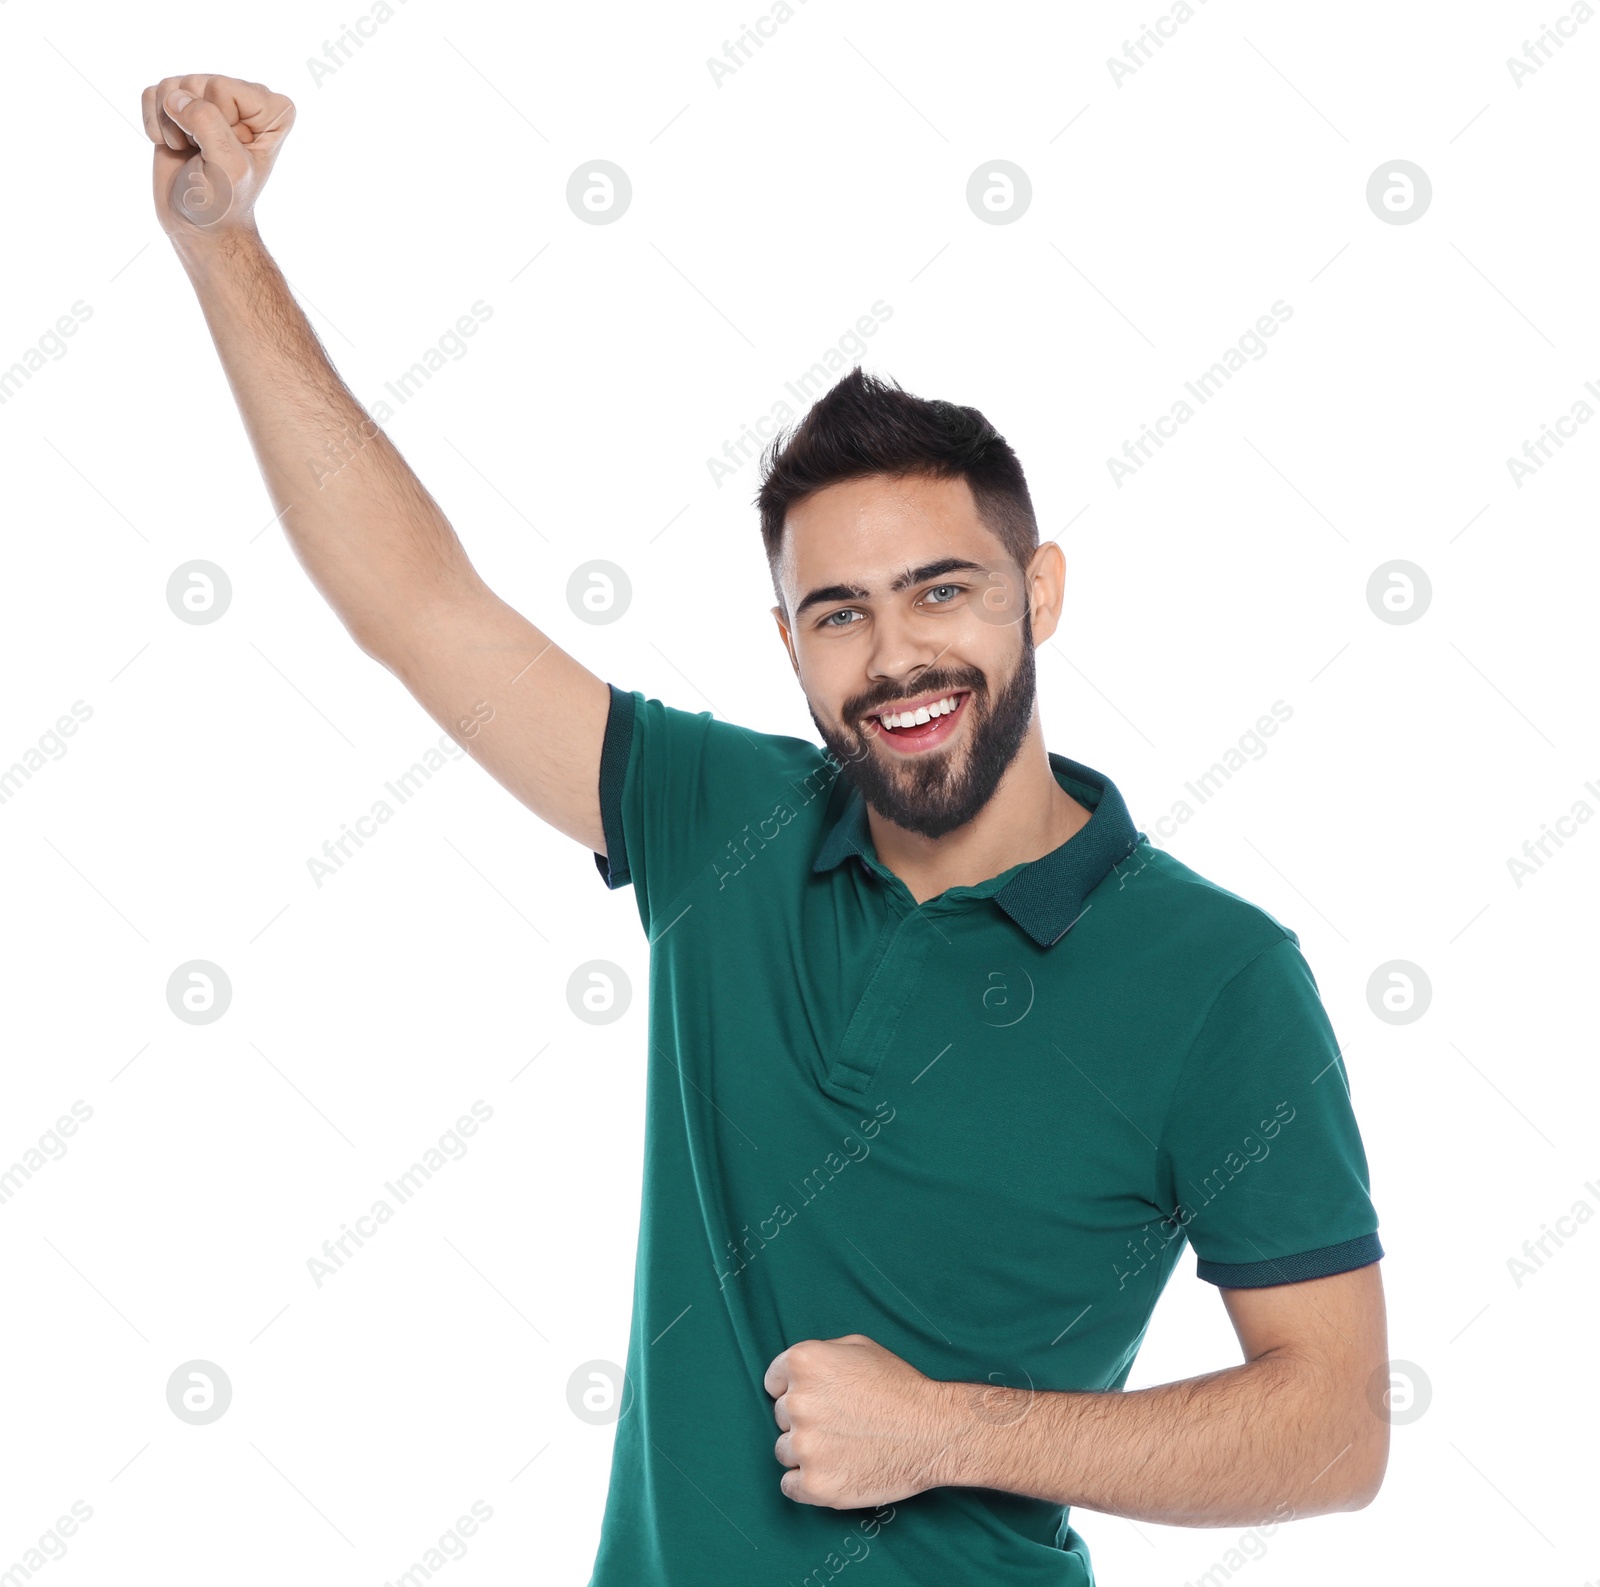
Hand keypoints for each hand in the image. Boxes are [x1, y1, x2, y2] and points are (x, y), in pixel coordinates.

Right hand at [140, 75, 295, 242]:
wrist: (199, 223)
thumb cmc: (223, 201)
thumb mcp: (226, 166)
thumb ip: (206, 122)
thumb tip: (173, 96)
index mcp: (273, 111)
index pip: (223, 87)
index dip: (217, 123)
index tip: (228, 154)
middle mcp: (245, 98)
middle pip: (197, 82)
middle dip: (192, 124)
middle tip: (206, 155)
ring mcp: (210, 97)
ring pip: (172, 86)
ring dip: (172, 126)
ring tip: (191, 152)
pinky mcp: (180, 104)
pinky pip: (151, 93)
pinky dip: (154, 123)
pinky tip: (173, 146)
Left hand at [764, 1333, 958, 1508]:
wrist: (933, 1431)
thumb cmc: (900, 1387)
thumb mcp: (858, 1348)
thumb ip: (820, 1357)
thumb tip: (796, 1376)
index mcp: (804, 1363)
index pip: (774, 1382)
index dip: (796, 1390)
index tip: (817, 1400)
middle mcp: (798, 1403)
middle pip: (782, 1417)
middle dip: (806, 1420)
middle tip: (840, 1423)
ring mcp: (805, 1447)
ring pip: (785, 1451)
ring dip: (807, 1452)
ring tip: (842, 1447)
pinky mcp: (814, 1485)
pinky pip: (790, 1485)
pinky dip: (807, 1483)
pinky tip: (833, 1471)